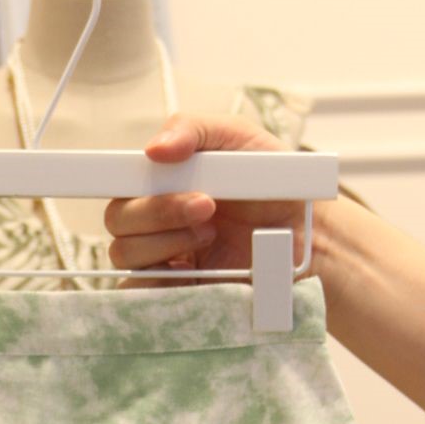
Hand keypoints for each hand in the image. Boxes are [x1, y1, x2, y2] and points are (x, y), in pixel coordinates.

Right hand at [105, 113, 307, 275]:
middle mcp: (155, 221)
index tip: (152, 171)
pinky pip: (141, 293)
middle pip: (117, 220)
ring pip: (125, 255)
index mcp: (162, 183)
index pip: (118, 183)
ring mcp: (163, 258)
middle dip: (159, 211)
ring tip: (211, 234)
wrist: (307, 234)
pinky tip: (194, 269)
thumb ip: (194, 129)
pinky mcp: (177, 291)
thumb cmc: (272, 184)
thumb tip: (154, 149)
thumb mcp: (239, 138)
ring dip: (166, 242)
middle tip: (208, 205)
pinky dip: (160, 281)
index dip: (116, 179)